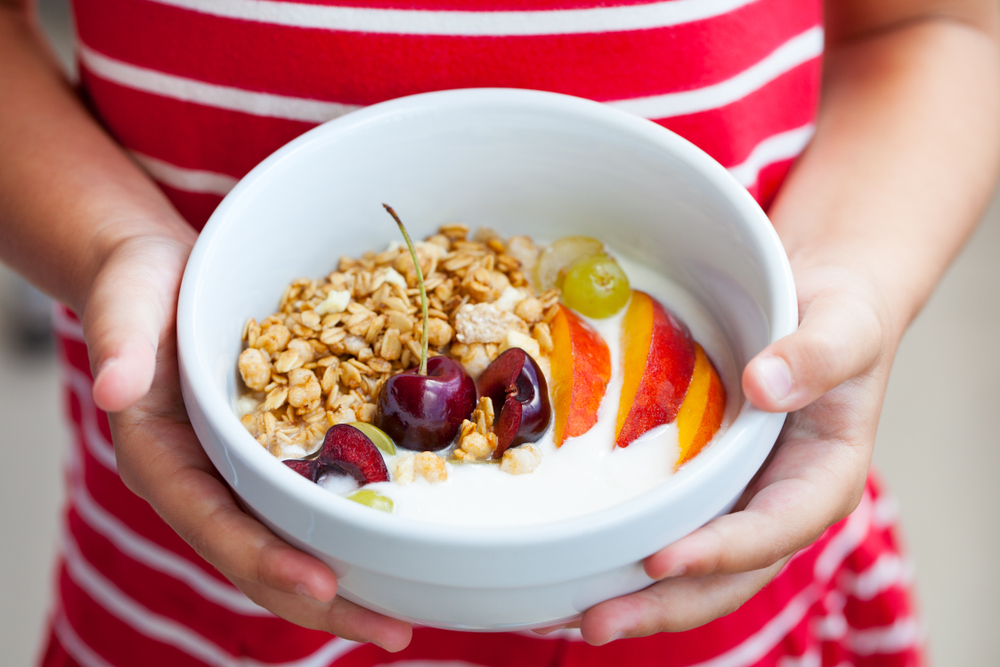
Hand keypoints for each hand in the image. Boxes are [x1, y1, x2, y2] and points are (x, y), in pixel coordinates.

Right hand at [84, 233, 412, 649]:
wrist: (164, 278)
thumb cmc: (140, 288)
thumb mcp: (126, 302)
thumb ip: (120, 342)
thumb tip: (114, 389)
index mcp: (163, 458)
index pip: (215, 524)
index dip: (266, 560)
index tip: (323, 585)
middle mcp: (204, 481)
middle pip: (261, 557)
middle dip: (324, 601)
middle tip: (394, 630)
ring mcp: (241, 474)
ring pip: (292, 542)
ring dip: (348, 581)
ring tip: (408, 612)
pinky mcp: (273, 455)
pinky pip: (312, 501)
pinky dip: (349, 528)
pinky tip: (398, 542)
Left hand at [547, 264, 894, 643]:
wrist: (819, 298)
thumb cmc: (842, 313)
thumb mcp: (847, 323)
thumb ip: (818, 355)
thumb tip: (765, 387)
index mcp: (823, 480)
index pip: (774, 531)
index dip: (721, 553)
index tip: (662, 559)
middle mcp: (776, 504)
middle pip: (724, 576)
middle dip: (662, 605)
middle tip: (596, 624)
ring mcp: (734, 498)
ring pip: (687, 567)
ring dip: (632, 597)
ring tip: (567, 616)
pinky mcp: (697, 482)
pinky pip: (661, 524)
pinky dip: (620, 552)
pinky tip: (570, 568)